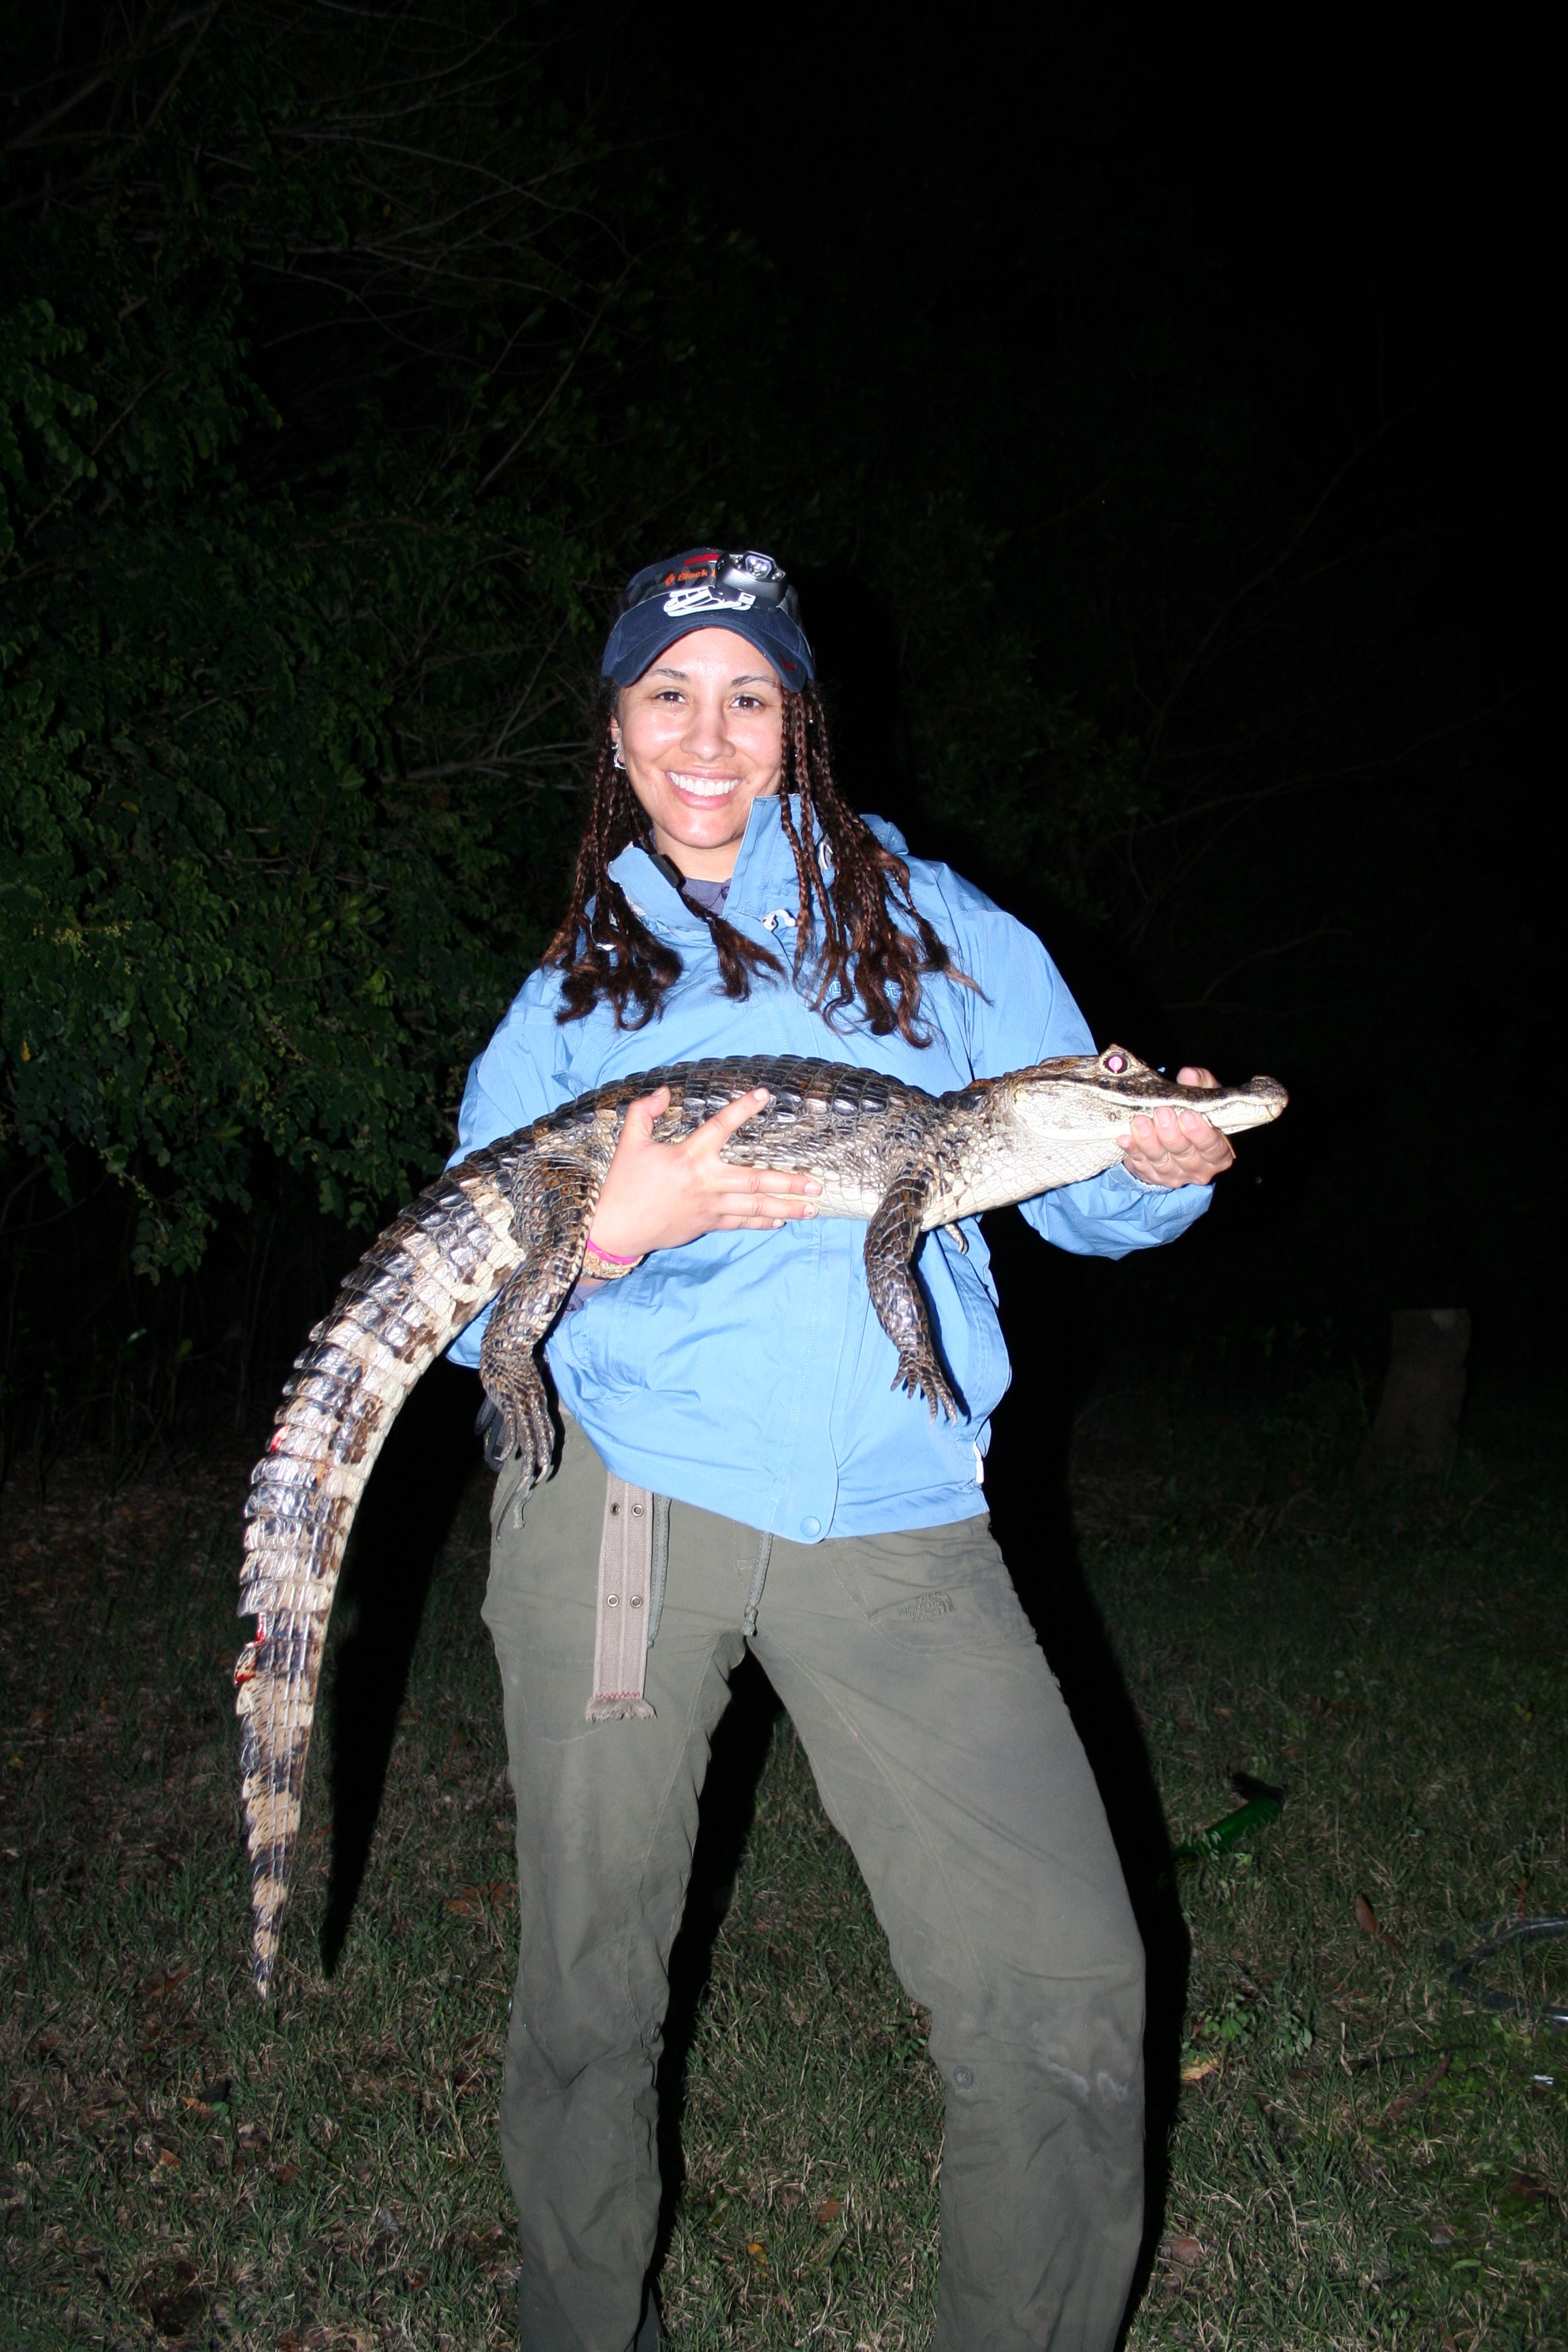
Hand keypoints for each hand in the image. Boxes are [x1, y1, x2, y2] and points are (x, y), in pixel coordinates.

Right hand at [587, 1087, 820, 1259]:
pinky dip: (761, 1222)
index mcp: (689, 1157)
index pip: (720, 1126)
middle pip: (755, 1181)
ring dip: (786, 1206)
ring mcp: (709, 1207)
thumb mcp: (628, 1143)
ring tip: (812, 1207)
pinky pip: (740, 1223)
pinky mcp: (706, 1224)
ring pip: (754, 1207)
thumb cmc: (623, 1185)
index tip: (764, 1095)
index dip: (742, 1109)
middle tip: (816, 1183)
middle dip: (788, 1182)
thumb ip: (643, 1113)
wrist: (616, 1228)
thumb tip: (665, 1092)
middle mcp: (706, 1182)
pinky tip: (781, 1220)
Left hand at [1119, 1066, 1235, 1187]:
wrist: (1172, 1136)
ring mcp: (1174, 1175)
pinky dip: (1132, 1151)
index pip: (1213, 1147)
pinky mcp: (1152, 1176)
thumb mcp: (1202, 1098)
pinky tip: (1125, 1138)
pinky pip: (1140, 1165)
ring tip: (1140, 1122)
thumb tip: (1190, 1075)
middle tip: (1162, 1112)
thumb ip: (1200, 1085)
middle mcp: (1198, 1168)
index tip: (1187, 1115)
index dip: (1200, 1133)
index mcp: (1218, 1152)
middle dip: (1171, 1134)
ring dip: (1148, 1141)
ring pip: (1161, 1161)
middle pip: (1184, 1154)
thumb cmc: (1192, 1115)